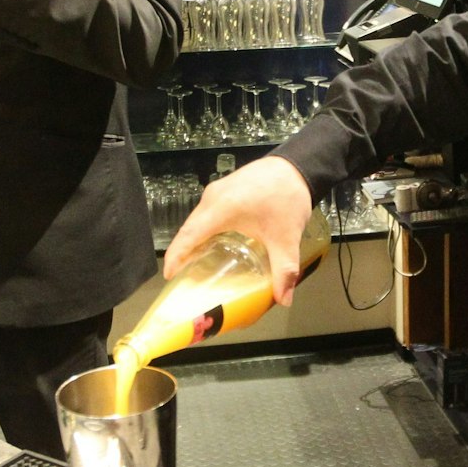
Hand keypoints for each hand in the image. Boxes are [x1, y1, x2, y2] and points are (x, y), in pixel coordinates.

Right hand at [163, 156, 312, 305]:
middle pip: (189, 230)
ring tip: (194, 267)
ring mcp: (216, 192)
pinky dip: (203, 232)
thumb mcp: (286, 237)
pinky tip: (212, 247)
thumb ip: (284, 269)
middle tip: (183, 279)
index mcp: (221, 209)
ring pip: (196, 222)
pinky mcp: (223, 190)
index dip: (176, 257)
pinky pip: (205, 215)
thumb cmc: (287, 197)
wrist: (298, 166)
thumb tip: (283, 300)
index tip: (169, 277)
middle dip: (182, 255)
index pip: (188, 236)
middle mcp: (212, 199)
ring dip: (192, 243)